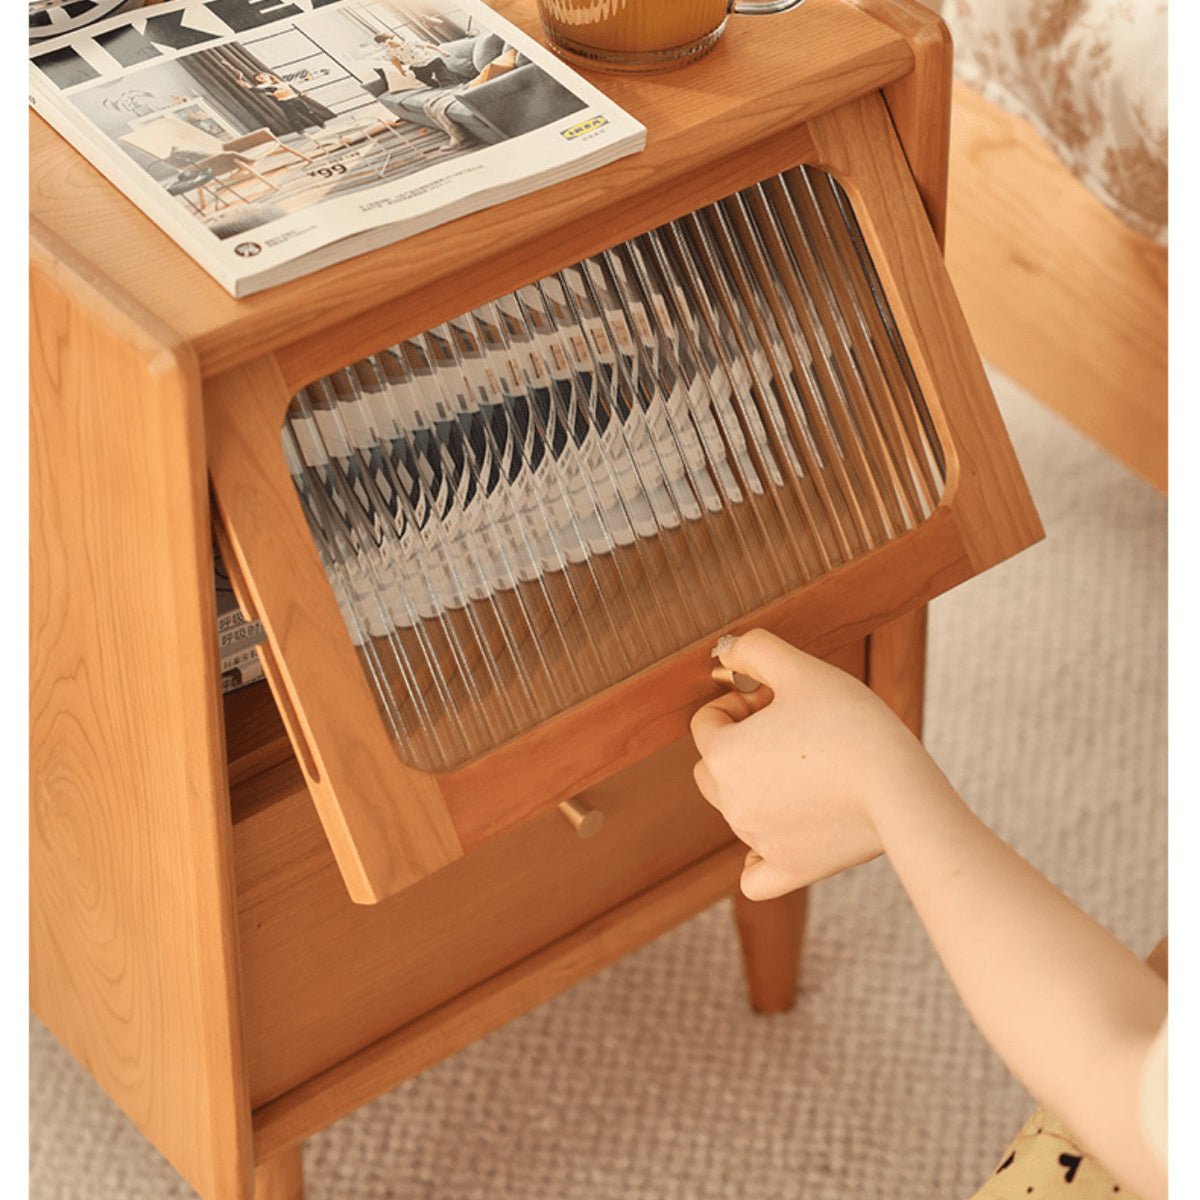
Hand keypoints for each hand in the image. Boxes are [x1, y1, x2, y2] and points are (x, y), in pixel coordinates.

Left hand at [690, 628, 942, 898]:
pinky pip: (754, 873)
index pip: (707, 722)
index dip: (741, 703)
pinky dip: (761, 854)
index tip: (779, 701)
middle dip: (741, 744)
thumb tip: (726, 650)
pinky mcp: (789, 869)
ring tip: (810, 766)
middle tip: (793, 731)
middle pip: (713, 767)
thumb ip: (755, 649)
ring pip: (736, 808)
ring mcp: (757, 840)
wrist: (899, 788)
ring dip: (758, 785)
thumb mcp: (801, 669)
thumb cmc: (851, 723)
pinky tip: (783, 832)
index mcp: (723, 756)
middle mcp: (730, 803)